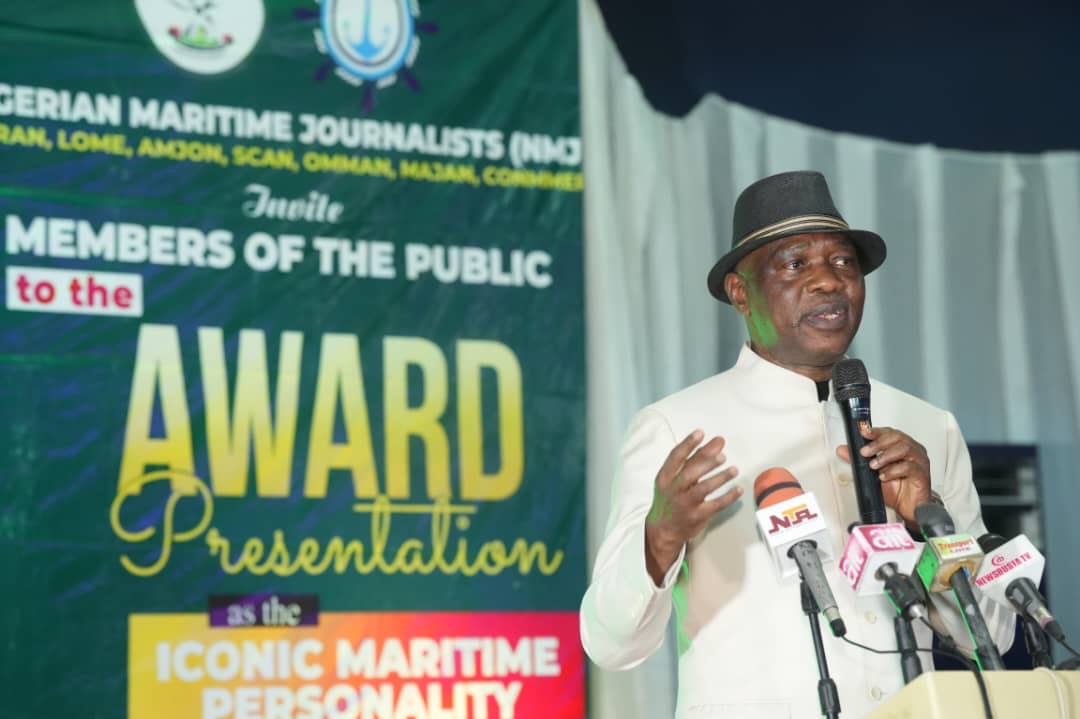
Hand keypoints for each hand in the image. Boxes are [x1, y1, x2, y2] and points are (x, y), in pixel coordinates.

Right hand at [644, 429, 740, 584]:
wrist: (663, 529)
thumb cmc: (671, 498)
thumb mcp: (674, 478)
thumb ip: (694, 460)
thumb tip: (717, 442)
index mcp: (664, 477)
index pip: (675, 457)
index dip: (687, 444)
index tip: (701, 432)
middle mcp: (673, 490)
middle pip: (689, 474)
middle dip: (706, 462)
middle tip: (722, 455)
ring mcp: (685, 504)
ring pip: (702, 490)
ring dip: (720, 478)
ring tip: (734, 470)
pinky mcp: (697, 517)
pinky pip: (715, 506)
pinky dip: (728, 497)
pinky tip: (738, 489)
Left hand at [836, 425, 930, 526]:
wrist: (908, 507)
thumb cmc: (895, 488)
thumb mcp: (871, 474)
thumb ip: (857, 461)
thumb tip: (842, 450)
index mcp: (901, 446)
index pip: (889, 432)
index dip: (876, 431)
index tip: (863, 433)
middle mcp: (912, 450)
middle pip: (897, 437)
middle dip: (878, 443)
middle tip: (864, 452)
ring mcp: (919, 461)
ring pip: (904, 449)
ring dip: (885, 456)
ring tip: (873, 466)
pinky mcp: (922, 474)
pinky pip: (910, 467)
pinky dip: (894, 471)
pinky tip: (884, 476)